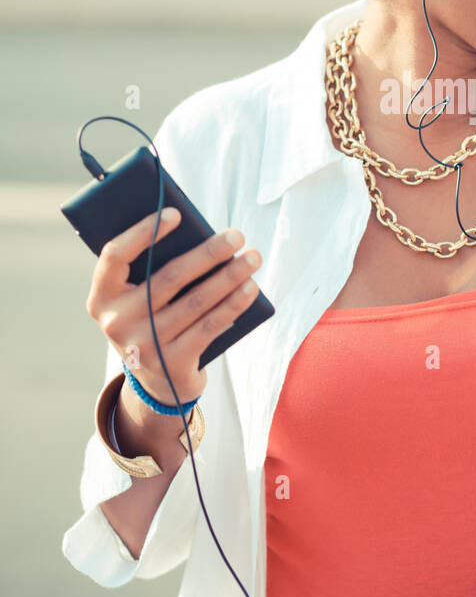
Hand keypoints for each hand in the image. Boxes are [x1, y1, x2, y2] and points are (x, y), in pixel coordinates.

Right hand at [85, 209, 262, 406]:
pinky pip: (209, 326)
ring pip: (196, 301)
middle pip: (169, 277)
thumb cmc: (153, 320)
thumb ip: (153, 270)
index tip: (176, 214)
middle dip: (209, 253)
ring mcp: (144, 346)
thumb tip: (199, 235)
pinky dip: (233, 304)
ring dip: (230, 276)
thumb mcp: (139, 299)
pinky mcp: (172, 364)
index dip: (143, 232)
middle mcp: (117, 322)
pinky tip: (250, 288)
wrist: (158, 383)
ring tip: (252, 258)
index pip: (115, 256)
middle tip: (237, 235)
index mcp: (102, 297)